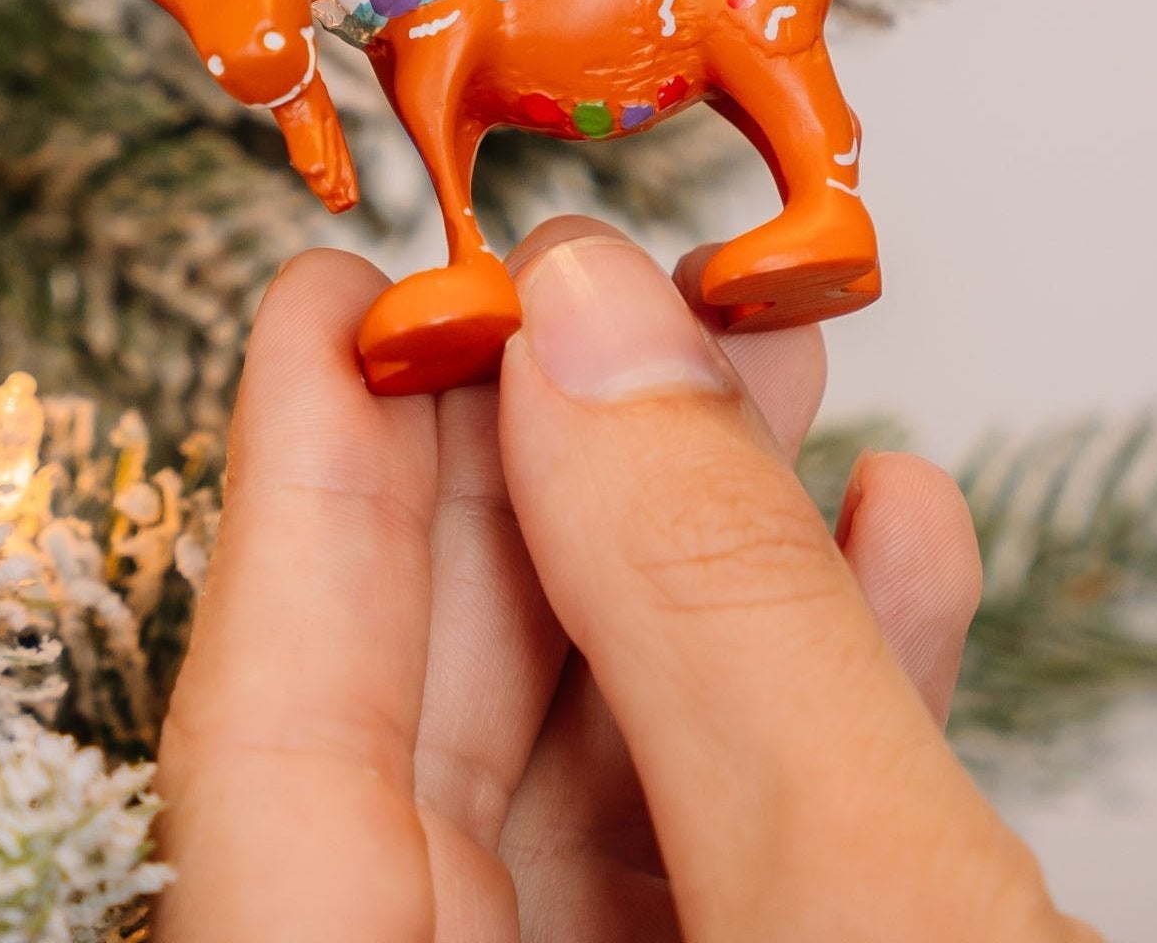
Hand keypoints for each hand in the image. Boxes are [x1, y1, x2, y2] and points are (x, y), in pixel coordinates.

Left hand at [152, 221, 1093, 940]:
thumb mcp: (851, 911)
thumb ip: (712, 615)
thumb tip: (592, 325)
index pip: (266, 715)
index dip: (302, 463)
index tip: (335, 277)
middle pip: (434, 711)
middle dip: (546, 464)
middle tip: (599, 287)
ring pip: (598, 760)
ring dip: (701, 549)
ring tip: (773, 369)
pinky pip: (727, 845)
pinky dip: (809, 698)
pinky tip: (889, 550)